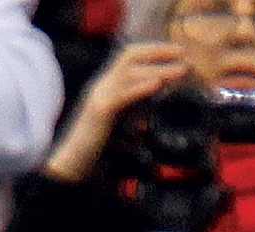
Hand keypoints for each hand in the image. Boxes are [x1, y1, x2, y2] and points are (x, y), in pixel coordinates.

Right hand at [40, 43, 189, 183]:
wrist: (73, 160)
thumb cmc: (96, 143)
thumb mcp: (119, 121)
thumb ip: (134, 111)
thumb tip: (152, 111)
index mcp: (108, 84)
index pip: (129, 56)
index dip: (153, 49)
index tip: (177, 51)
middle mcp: (103, 84)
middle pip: (130, 55)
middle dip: (158, 50)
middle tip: (182, 51)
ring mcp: (100, 95)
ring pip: (129, 72)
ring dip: (158, 68)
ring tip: (180, 70)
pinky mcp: (100, 111)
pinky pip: (122, 95)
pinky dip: (141, 87)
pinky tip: (156, 84)